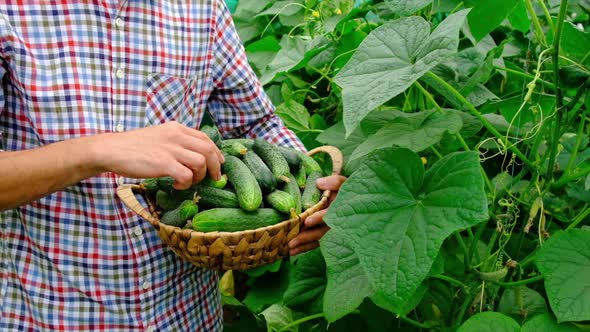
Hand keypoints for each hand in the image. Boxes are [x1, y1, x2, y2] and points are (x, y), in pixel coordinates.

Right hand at [96, 121, 223, 188]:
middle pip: (208, 150)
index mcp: (176, 128)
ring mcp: (171, 149)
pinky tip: (177, 184)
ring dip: (199, 176)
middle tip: (213, 178)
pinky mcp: (164, 163)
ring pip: (201, 162)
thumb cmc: (133, 146)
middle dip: (215, 166)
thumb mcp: (159, 136)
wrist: (111, 149)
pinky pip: (187, 175)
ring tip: (188, 181)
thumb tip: (192, 155)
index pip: (205, 138)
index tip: (219, 163)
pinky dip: (186, 183)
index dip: (216, 152)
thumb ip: (175, 141)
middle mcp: (177, 135)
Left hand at [288, 174, 346, 255]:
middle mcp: (336, 223)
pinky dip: (305, 247)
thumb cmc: (347, 191)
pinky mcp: (327, 235)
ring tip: (289, 249)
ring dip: (304, 245)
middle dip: (307, 236)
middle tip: (292, 241)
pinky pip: (316, 243)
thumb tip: (319, 183)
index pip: (329, 215)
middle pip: (321, 231)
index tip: (307, 221)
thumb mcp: (344, 183)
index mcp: (340, 210)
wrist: (355, 200)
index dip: (319, 218)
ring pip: (318, 240)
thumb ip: (335, 183)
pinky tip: (293, 251)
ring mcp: (331, 230)